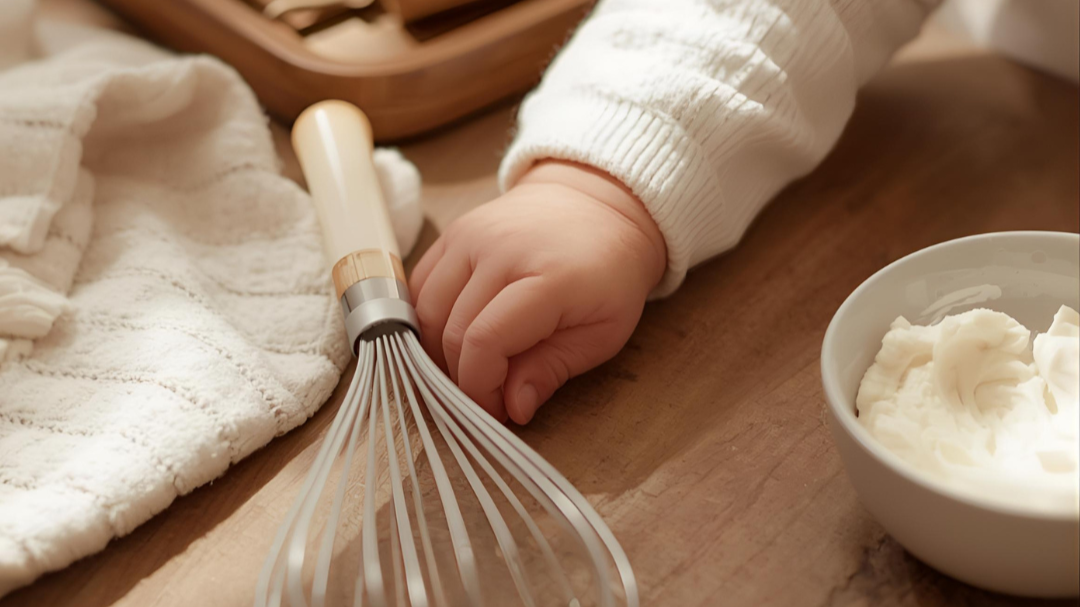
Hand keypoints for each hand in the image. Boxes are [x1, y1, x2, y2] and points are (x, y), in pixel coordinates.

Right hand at [409, 160, 665, 423]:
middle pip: (450, 332)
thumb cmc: (607, 275)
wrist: (596, 204)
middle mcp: (500, 250)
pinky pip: (418, 286)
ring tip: (469, 369)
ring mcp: (470, 236)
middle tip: (485, 397)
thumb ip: (552, 370)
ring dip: (437, 352)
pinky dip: (425, 321)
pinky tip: (450, 339)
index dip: (480, 388)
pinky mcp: (452, 233)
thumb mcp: (602, 333)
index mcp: (547, 277)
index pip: (485, 342)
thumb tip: (512, 408)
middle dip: (461, 378)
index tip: (494, 411)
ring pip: (425, 311)